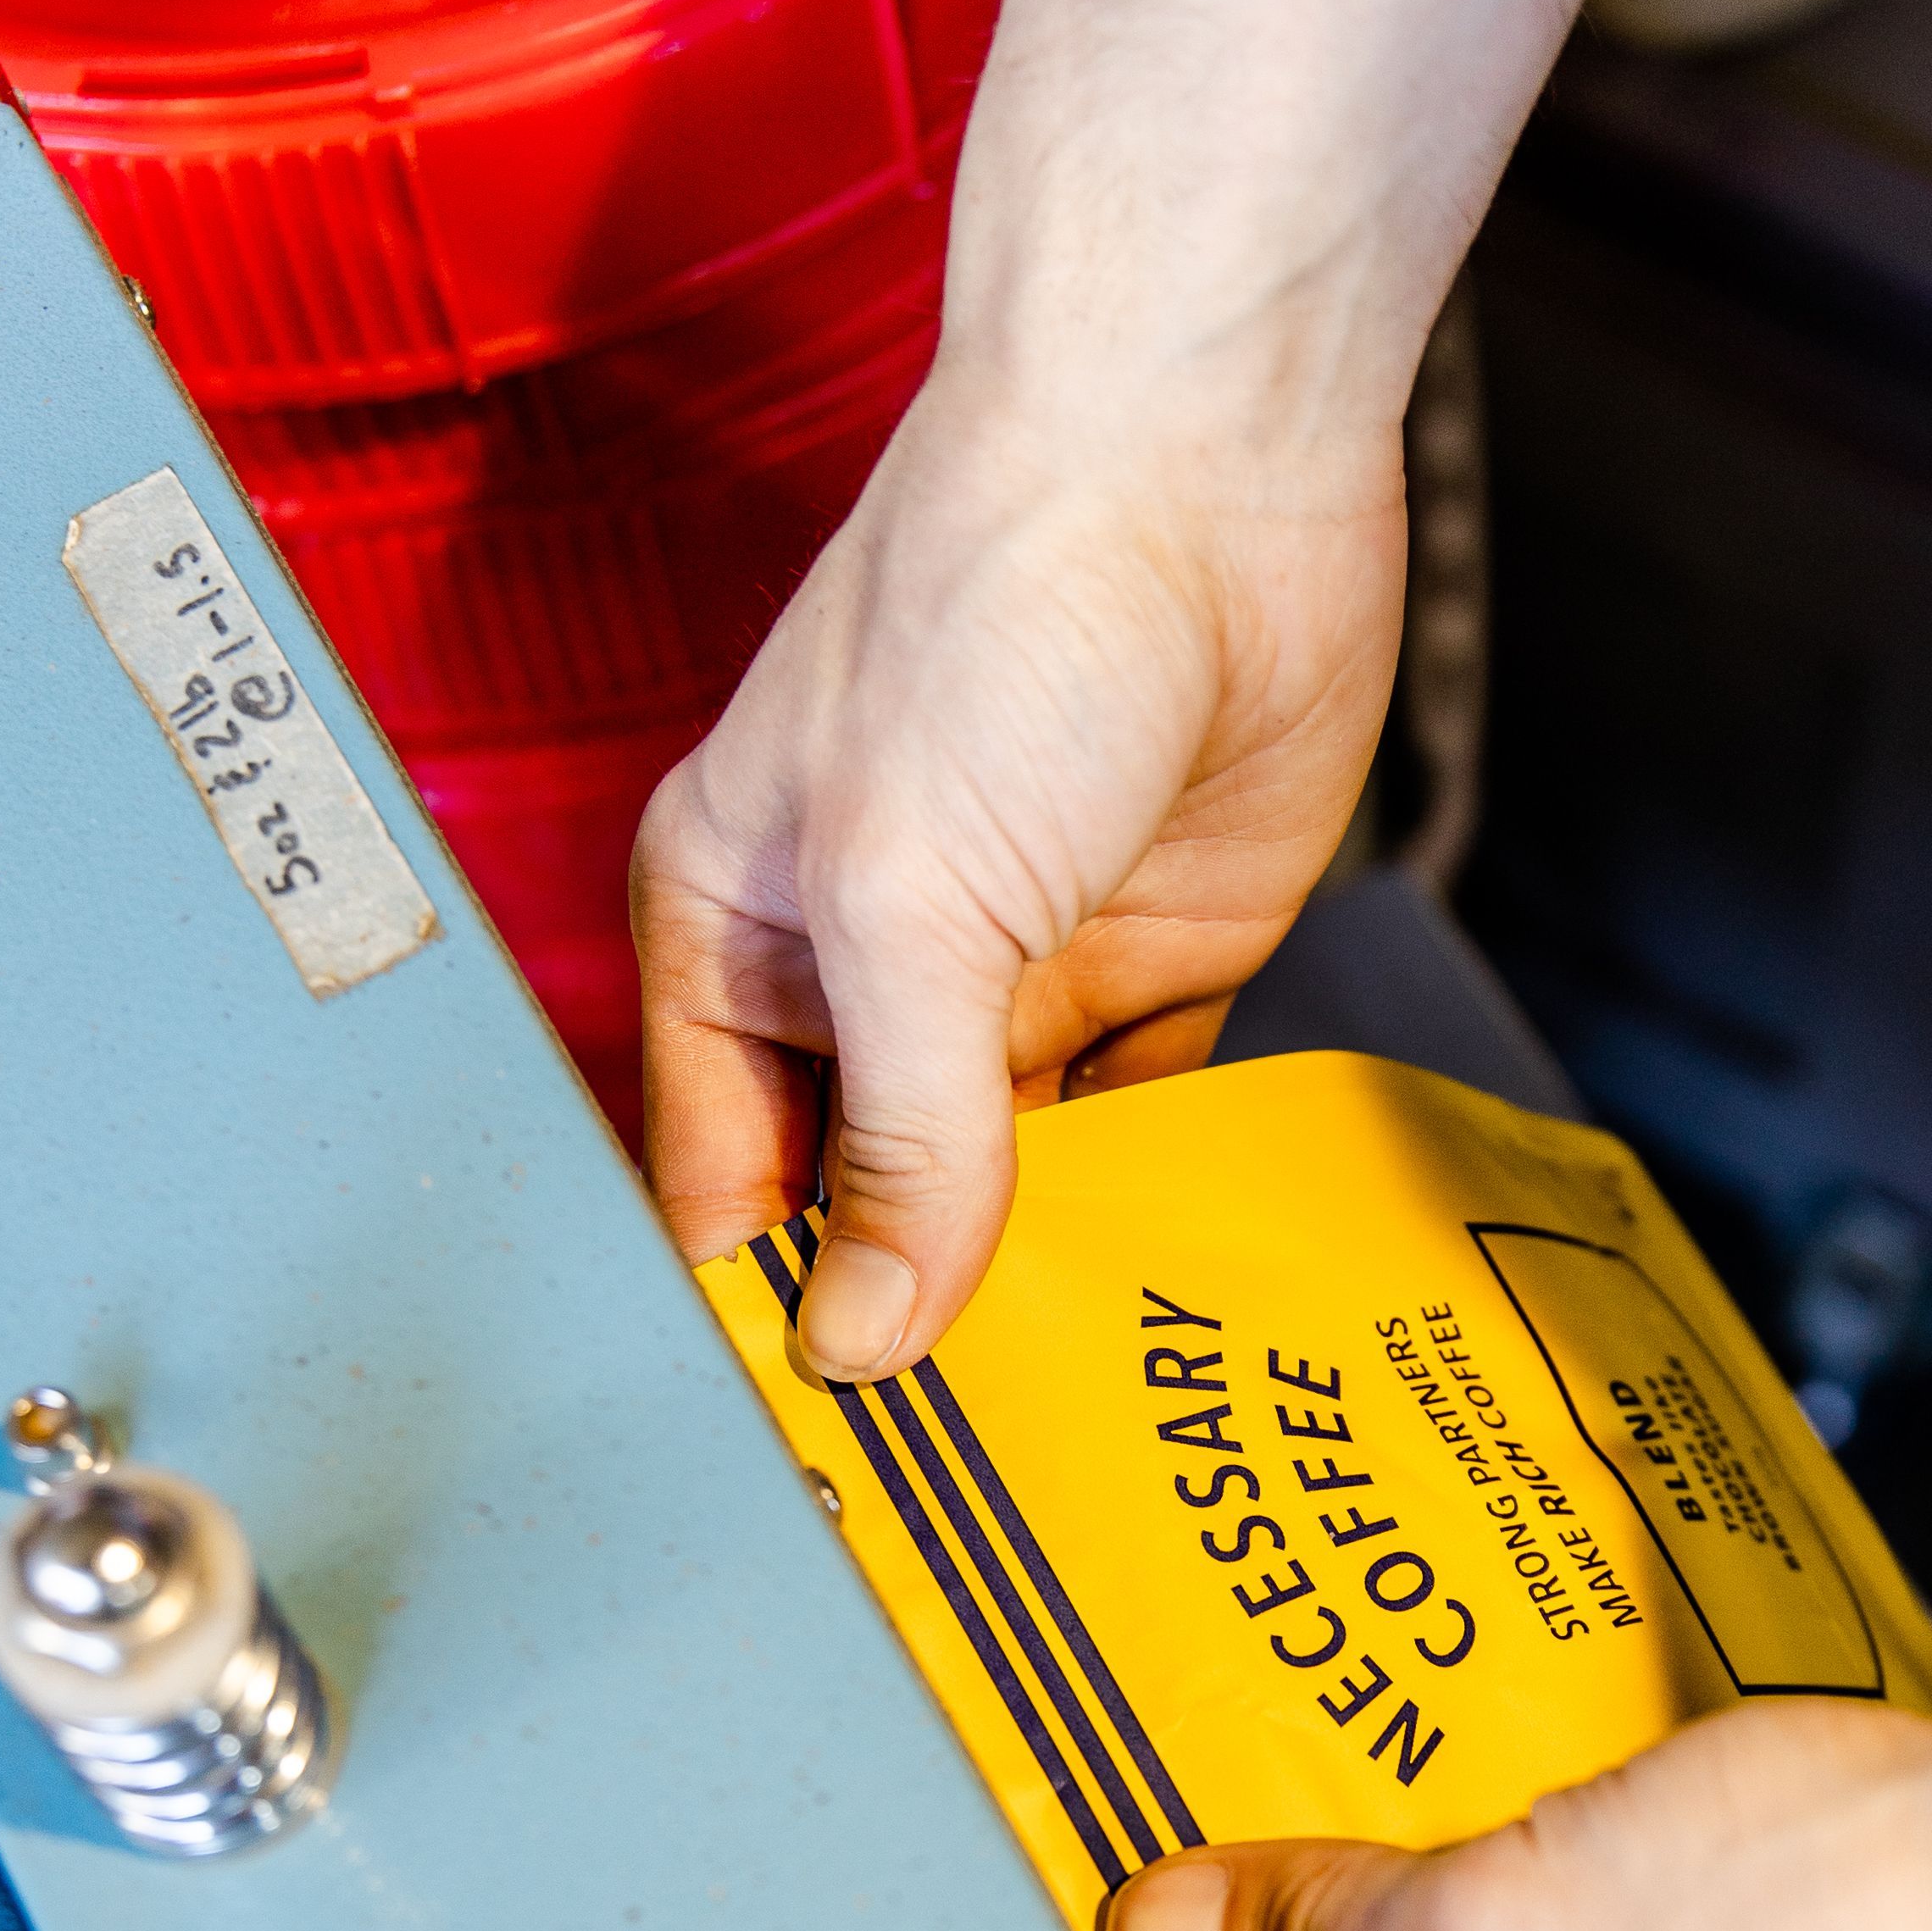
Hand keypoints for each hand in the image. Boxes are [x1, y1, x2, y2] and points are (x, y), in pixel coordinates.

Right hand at [632, 375, 1403, 1380]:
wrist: (1208, 453)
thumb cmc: (999, 603)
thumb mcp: (905, 902)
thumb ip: (900, 1135)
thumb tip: (867, 1329)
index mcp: (735, 942)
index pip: (723, 1188)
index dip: (768, 1317)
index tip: (827, 1461)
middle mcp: (864, 975)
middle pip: (864, 1206)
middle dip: (906, 1318)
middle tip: (965, 1476)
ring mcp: (1012, 975)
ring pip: (1005, 1187)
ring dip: (1037, 1281)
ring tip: (1073, 1425)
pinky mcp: (1148, 968)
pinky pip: (1132, 1131)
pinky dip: (1144, 1210)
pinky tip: (1160, 1299)